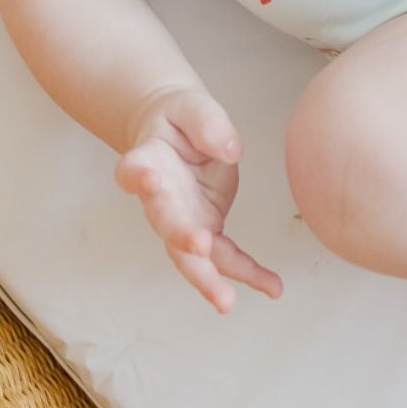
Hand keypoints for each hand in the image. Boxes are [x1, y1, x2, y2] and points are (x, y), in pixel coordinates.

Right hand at [115, 84, 283, 313]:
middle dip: (181, 239)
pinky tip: (272, 287)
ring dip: (209, 279)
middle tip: (198, 248)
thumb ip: (207, 122)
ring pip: (190, 256)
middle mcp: (159, 198)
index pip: (134, 171)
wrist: (178, 130)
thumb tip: (230, 149)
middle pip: (165, 223)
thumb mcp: (192, 106)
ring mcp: (182, 219)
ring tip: (226, 302)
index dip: (137, 177)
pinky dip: (249, 274)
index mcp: (148, 160)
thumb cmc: (180, 117)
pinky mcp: (206, 228)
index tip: (147, 179)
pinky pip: (226, 257)